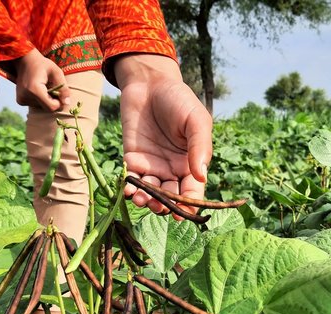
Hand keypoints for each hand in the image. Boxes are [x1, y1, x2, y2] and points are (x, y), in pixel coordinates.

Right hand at [13, 49, 70, 110]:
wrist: (25, 60)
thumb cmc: (43, 65)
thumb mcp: (56, 72)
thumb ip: (63, 88)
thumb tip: (67, 103)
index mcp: (34, 89)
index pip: (51, 107)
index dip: (59, 103)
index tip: (60, 93)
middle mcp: (25, 96)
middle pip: (47, 108)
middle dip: (53, 101)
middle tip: (52, 87)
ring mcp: (21, 99)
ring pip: (42, 107)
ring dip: (47, 99)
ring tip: (44, 86)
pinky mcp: (20, 101)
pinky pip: (36, 105)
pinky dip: (40, 99)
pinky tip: (38, 89)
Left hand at [114, 54, 212, 217]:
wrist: (149, 83)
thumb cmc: (178, 100)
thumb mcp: (196, 120)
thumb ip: (200, 148)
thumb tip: (201, 177)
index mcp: (192, 163)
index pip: (193, 190)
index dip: (189, 204)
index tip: (183, 213)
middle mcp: (173, 170)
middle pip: (171, 197)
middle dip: (165, 205)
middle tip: (159, 207)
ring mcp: (152, 166)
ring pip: (151, 193)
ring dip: (147, 200)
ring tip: (143, 200)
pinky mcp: (132, 159)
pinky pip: (132, 180)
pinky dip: (130, 189)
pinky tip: (129, 190)